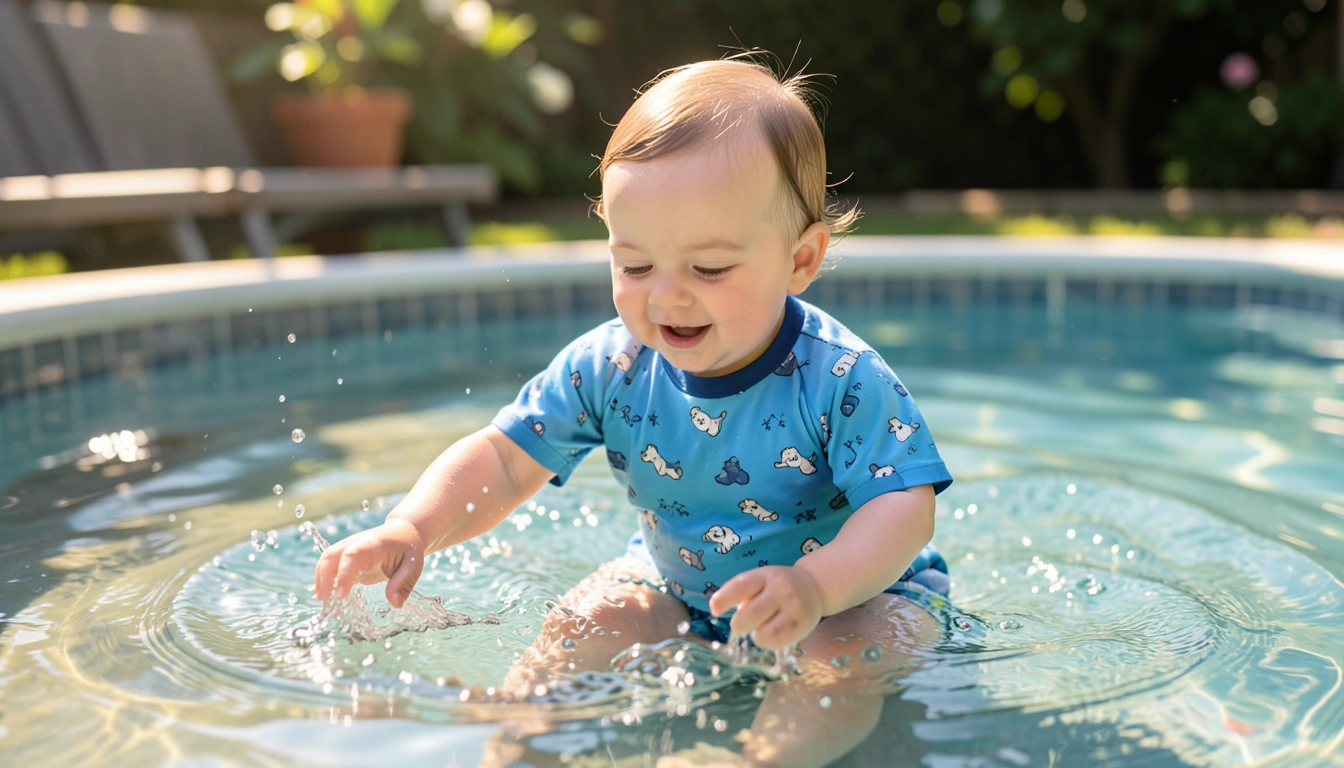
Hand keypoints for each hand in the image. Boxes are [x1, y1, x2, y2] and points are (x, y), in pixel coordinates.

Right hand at [313, 517, 425, 607]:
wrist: (403, 531)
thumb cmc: (408, 548)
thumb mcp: (413, 566)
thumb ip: (403, 584)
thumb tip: (395, 604)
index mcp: (373, 544)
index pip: (352, 556)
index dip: (344, 575)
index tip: (340, 595)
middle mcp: (356, 542)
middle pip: (331, 555)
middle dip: (324, 578)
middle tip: (326, 602)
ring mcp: (348, 546)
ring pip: (326, 558)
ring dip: (320, 579)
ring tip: (322, 600)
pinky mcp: (344, 554)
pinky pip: (328, 563)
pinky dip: (322, 578)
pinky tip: (324, 595)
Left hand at [709, 565, 823, 650]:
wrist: (813, 586)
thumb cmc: (776, 586)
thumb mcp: (760, 580)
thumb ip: (742, 593)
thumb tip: (718, 608)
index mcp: (764, 576)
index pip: (740, 586)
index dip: (723, 599)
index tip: (714, 610)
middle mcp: (780, 590)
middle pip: (751, 614)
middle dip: (739, 625)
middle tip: (739, 627)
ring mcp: (793, 608)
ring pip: (765, 633)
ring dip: (755, 636)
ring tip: (758, 630)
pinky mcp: (803, 625)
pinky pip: (778, 642)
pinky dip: (768, 643)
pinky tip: (769, 636)